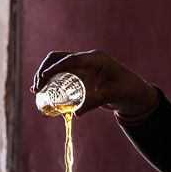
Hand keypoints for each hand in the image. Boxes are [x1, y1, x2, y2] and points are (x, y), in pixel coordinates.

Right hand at [31, 50, 157, 116]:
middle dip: (44, 70)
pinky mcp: (81, 76)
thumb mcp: (111, 95)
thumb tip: (76, 113)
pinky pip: (62, 76)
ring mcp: (82, 67)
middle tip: (37, 87)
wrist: (134, 93)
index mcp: (94, 59)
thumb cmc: (127, 90)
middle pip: (58, 58)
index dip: (55, 68)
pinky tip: (44, 92)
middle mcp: (86, 60)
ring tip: (36, 90)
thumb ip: (94, 102)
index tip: (43, 77)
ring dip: (45, 75)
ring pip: (57, 66)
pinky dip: (52, 82)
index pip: (70, 59)